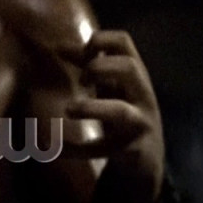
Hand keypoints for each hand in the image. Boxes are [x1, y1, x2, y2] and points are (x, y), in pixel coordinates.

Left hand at [66, 30, 165, 202]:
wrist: (146, 162)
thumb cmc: (124, 114)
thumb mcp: (110, 88)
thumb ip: (88, 66)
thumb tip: (60, 46)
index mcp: (134, 76)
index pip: (124, 42)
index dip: (99, 40)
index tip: (82, 53)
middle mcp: (141, 96)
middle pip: (130, 68)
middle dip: (100, 67)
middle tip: (82, 81)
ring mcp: (140, 125)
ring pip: (121, 112)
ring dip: (91, 108)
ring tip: (69, 109)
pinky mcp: (131, 152)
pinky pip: (103, 149)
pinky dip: (76, 149)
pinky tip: (55, 148)